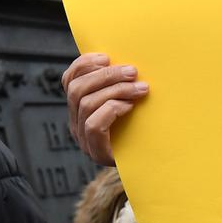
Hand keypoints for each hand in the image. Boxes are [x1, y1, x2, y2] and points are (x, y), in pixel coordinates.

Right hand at [61, 52, 148, 166]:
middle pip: (77, 90)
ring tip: (140, 88)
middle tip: (132, 71)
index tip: (106, 57)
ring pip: (86, 104)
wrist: (152, 165)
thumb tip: (126, 60)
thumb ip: (119, 85)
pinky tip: (130, 106)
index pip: (69, 81)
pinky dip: (112, 109)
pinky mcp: (96, 152)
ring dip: (116, 90)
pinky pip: (94, 124)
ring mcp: (83, 139)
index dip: (83, 65)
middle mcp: (76, 123)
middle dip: (106, 76)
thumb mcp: (128, 102)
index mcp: (79, 107)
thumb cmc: (142, 129)